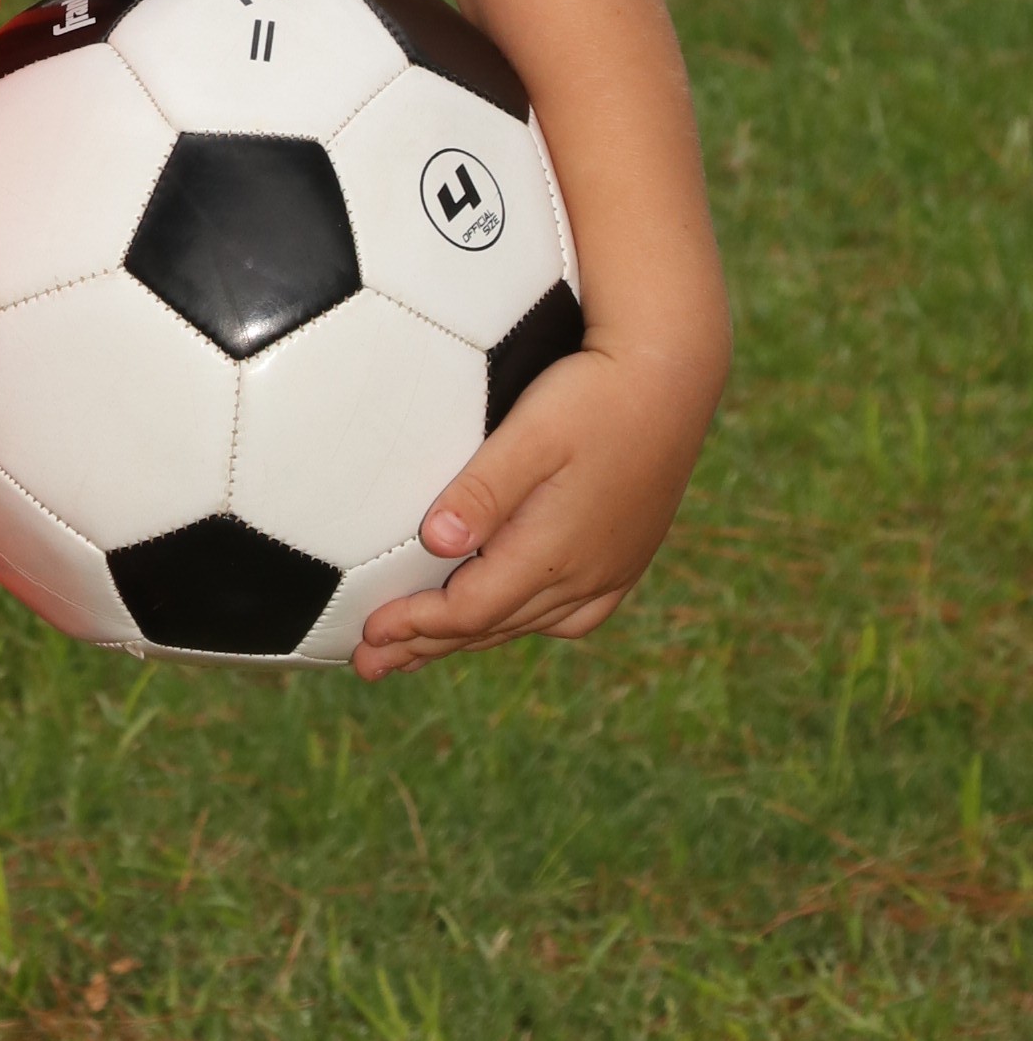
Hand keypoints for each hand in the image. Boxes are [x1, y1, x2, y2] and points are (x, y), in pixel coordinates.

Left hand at [351, 331, 720, 681]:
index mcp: (555, 552)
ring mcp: (612, 571)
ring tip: (421, 652)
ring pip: (528, 622)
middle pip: (492, 626)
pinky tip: (508, 618)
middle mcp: (586, 576)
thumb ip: (483, 489)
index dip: (415, 626)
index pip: (470, 611)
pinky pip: (571, 614)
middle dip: (427, 646)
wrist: (672, 376)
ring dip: (470, 638)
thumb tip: (436, 541)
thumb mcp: (531, 433)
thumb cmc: (594, 395)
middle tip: (369, 664)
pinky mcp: (627, 557)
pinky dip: (523, 621)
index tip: (367, 634)